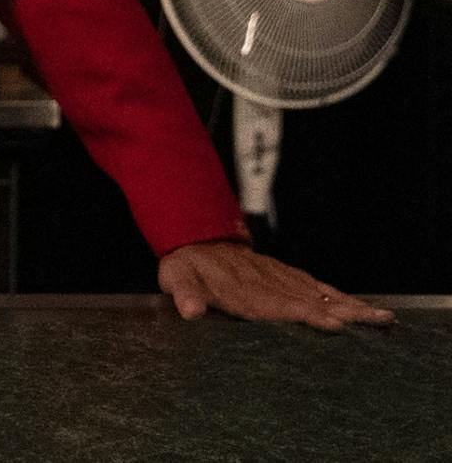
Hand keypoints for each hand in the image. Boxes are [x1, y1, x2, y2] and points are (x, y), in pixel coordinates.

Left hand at [158, 241, 392, 330]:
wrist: (195, 236)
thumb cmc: (186, 266)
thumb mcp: (176, 278)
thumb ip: (184, 294)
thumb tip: (189, 311)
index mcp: (246, 291)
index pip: (281, 306)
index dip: (306, 314)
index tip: (333, 324)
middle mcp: (269, 284)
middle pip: (310, 300)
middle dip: (343, 312)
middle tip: (375, 321)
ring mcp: (280, 277)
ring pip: (320, 293)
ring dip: (350, 305)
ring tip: (381, 316)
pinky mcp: (285, 274)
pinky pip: (316, 285)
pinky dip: (338, 296)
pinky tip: (360, 307)